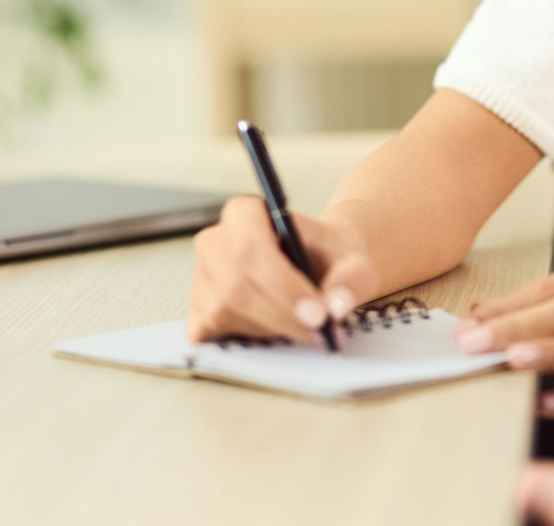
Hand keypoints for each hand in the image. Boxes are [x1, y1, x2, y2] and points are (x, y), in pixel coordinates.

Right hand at [186, 196, 383, 343]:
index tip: (318, 313)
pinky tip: (278, 332)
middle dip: (280, 315)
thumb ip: (351, 278)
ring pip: (226, 312)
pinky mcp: (199, 311)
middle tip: (319, 331)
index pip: (250, 247)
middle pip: (235, 285)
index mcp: (245, 213)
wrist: (321, 269)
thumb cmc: (331, 259)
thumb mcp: (354, 261)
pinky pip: (216, 334)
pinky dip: (250, 340)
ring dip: (271, 329)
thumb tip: (336, 304)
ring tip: (308, 330)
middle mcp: (215, 241)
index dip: (282, 285)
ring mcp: (202, 278)